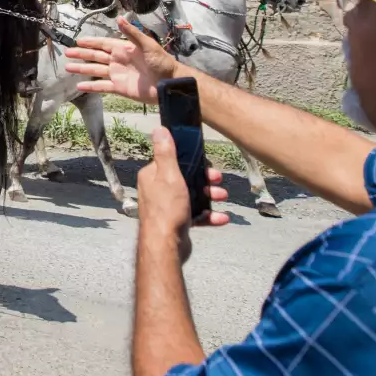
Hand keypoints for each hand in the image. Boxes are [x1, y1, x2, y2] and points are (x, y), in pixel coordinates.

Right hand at [64, 16, 179, 104]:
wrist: (170, 83)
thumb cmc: (162, 62)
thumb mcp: (148, 45)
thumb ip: (132, 33)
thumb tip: (119, 18)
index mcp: (123, 49)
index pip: (102, 44)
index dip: (90, 42)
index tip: (78, 41)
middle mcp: (118, 61)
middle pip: (95, 56)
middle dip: (81, 54)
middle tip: (67, 53)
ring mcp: (117, 75)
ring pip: (95, 70)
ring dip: (82, 69)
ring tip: (68, 67)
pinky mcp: (119, 88)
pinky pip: (102, 87)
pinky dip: (90, 87)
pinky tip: (79, 87)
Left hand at [139, 127, 229, 259]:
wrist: (166, 245)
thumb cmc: (166, 209)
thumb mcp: (169, 176)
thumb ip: (165, 153)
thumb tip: (159, 129)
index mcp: (152, 176)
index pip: (172, 161)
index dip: (190, 161)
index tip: (206, 163)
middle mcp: (157, 190)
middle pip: (185, 178)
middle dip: (204, 179)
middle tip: (218, 180)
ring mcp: (167, 207)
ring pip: (192, 196)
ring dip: (209, 196)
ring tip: (222, 197)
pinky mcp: (177, 222)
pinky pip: (196, 215)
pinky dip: (209, 216)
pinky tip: (222, 218)